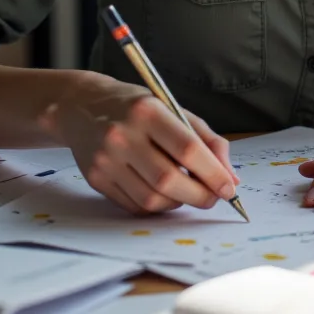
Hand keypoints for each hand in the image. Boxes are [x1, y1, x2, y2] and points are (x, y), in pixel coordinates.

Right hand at [38, 76, 238, 216]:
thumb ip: (206, 140)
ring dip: (179, 203)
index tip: (229, 187)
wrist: (81, 106)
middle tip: (213, 197)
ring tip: (187, 192)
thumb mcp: (172, 109)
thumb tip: (232, 177)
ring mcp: (106, 159)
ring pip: (152, 199)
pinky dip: (157, 206)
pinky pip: (134, 205)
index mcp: (147, 111)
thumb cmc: (135, 107)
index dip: (213, 173)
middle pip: (169, 180)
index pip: (188, 149)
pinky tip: (164, 194)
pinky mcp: (96, 179)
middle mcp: (123, 135)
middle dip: (200, 195)